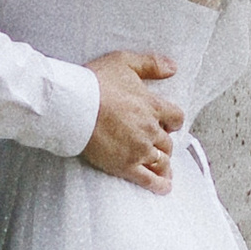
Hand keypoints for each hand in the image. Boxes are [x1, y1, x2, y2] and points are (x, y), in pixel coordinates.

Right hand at [82, 51, 182, 191]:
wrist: (74, 105)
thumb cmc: (95, 82)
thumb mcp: (124, 61)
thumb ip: (151, 64)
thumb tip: (173, 67)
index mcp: (152, 106)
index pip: (176, 117)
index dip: (173, 121)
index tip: (167, 123)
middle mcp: (150, 130)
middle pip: (168, 142)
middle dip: (164, 143)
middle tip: (157, 145)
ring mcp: (139, 150)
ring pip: (161, 161)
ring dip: (163, 164)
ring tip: (163, 168)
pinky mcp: (125, 166)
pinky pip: (148, 180)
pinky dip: (159, 185)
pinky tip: (164, 187)